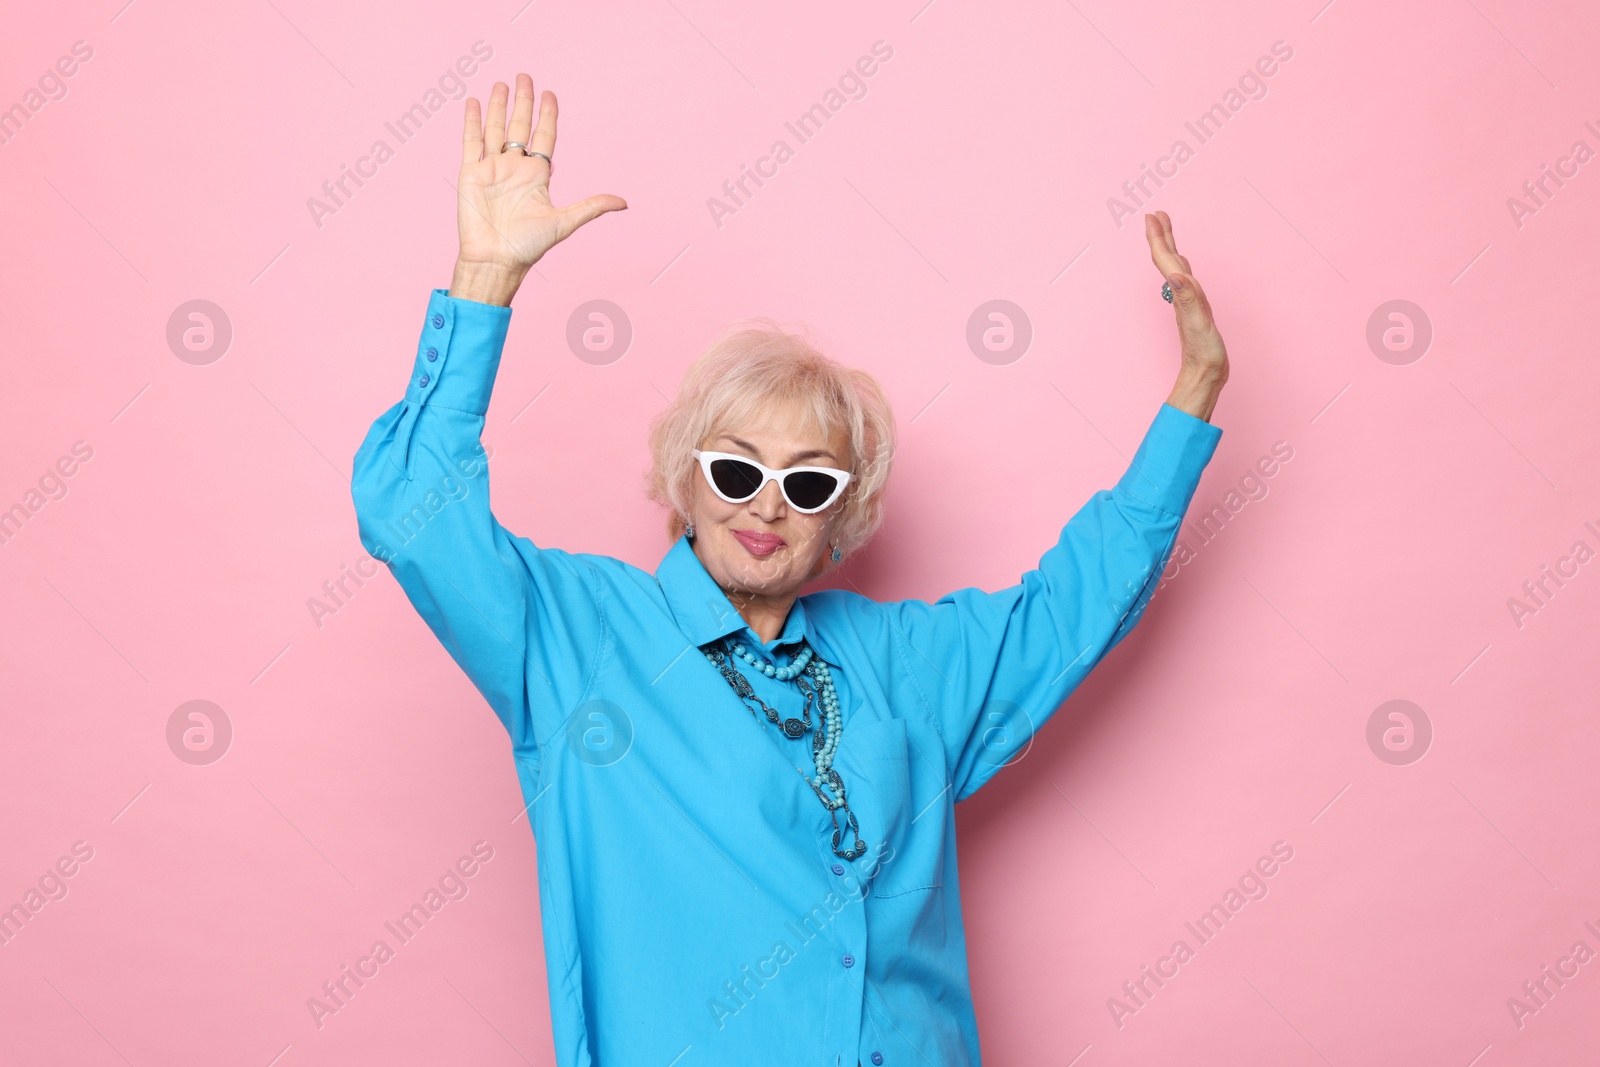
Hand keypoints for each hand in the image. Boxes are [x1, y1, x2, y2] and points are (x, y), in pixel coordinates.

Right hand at [450, 73, 626, 303]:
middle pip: (520, 126)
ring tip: (502, 83)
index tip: (550, 94)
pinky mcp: (471, 173)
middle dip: (523, 102)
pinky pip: (471, 141)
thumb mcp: (565, 222)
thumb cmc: (528, 246)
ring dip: (498, 106)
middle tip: (526, 76)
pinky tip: (474, 102)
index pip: (544, 136)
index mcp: (537, 175)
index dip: (547, 115)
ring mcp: (492, 168)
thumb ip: (592, 207)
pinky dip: (472, 121)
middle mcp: (515, 168)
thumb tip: (624, 203)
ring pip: (495, 129)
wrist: (496, 259)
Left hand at [1144, 211, 1227, 421]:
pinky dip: (1182, 267)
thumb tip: (1175, 274)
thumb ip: (1189, 298)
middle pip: (1168, 260)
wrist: (1205, 376)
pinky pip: (1185, 281)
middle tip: (1156, 215)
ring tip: (1166, 232)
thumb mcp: (1199, 323)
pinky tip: (1182, 268)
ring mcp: (1187, 302)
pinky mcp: (1195, 310)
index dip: (1158, 237)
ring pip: (1175, 268)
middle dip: (1162, 236)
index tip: (1152, 216)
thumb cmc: (1204, 353)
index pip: (1166, 260)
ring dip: (1169, 248)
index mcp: (1182, 293)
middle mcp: (1181, 295)